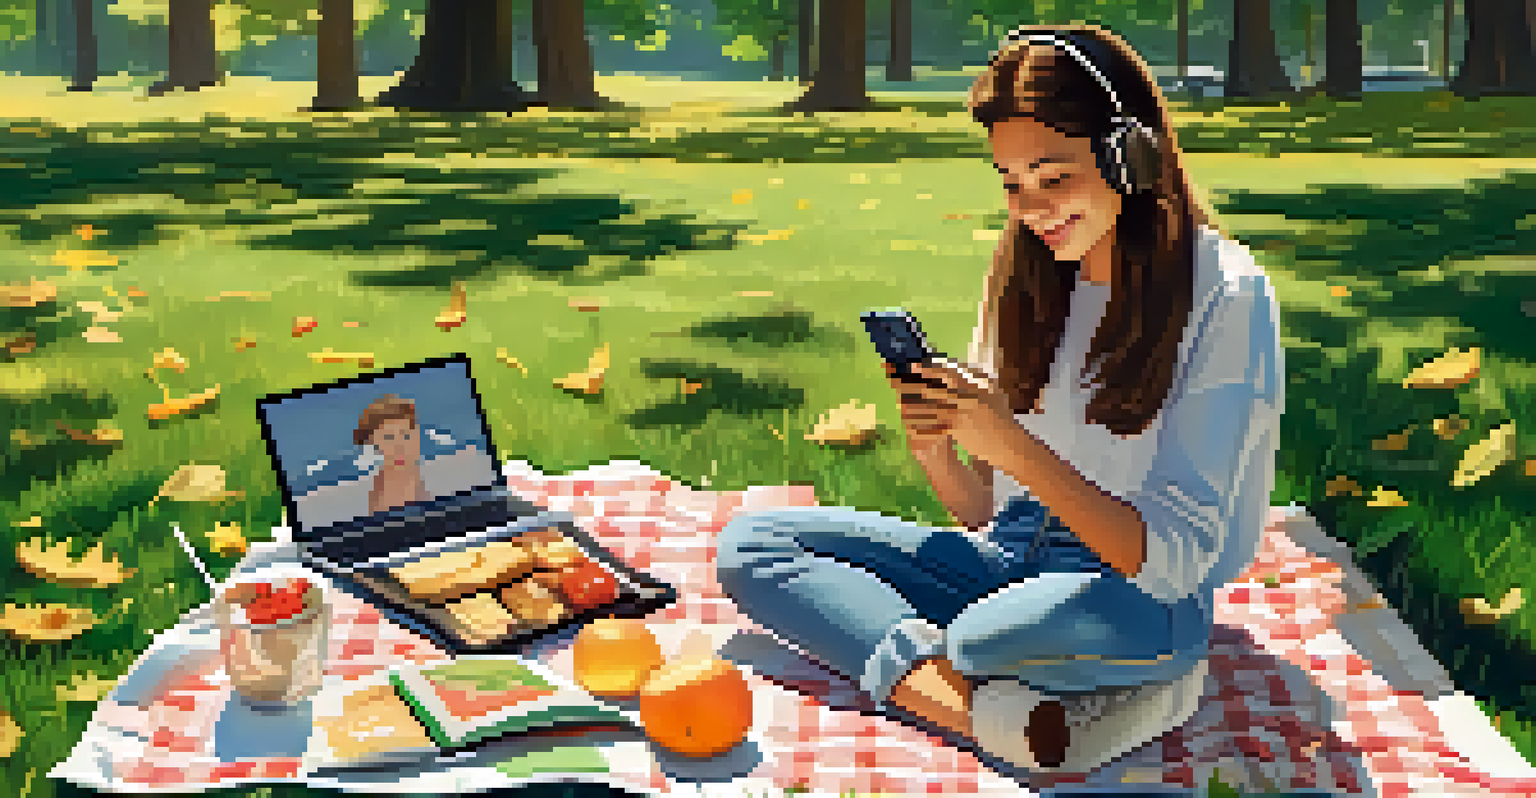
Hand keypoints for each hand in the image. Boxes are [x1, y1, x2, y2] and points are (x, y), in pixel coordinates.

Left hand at [896, 359, 1013, 462]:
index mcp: (975, 387)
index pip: (948, 374)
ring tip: (898, 399)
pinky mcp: (957, 429)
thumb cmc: (1002, 417)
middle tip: (896, 380)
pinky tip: (909, 420)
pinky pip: (935, 424)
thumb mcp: (994, 392)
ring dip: (913, 402)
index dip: (929, 369)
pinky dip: (921, 421)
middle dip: (913, 384)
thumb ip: (979, 379)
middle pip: (934, 389)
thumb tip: (964, 368)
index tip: (913, 365)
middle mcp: (966, 399)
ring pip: (931, 406)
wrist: (1008, 442)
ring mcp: (961, 414)